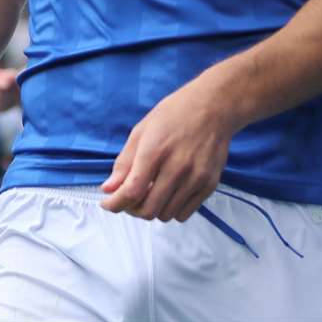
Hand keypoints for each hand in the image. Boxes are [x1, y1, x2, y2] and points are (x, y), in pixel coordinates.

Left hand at [100, 79, 236, 221]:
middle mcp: (177, 167)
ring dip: (152, 210)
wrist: (213, 107)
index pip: (131, 192)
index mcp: (155, 151)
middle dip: (132, 209)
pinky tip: (168, 194)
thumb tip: (108, 189)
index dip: (116, 204)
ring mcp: (195, 178)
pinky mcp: (209, 185)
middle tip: (128, 199)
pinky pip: (184, 214)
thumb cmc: (174, 114)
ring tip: (150, 193)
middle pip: (148, 209)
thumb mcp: (141, 131)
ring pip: (166, 215)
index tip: (108, 204)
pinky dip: (172, 210)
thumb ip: (124, 162)